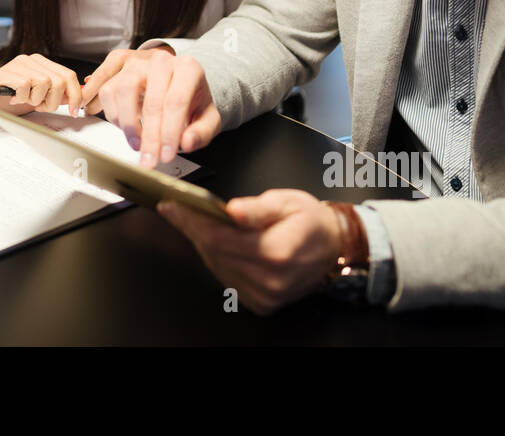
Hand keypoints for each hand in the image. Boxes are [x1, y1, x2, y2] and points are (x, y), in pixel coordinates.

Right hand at [0, 54, 95, 119]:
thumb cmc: (4, 98)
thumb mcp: (35, 98)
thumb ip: (55, 95)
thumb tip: (76, 99)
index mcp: (41, 64)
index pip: (69, 75)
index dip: (75, 95)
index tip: (75, 111)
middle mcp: (32, 60)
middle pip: (60, 80)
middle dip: (54, 101)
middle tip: (41, 107)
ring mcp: (19, 64)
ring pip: (46, 83)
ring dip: (38, 100)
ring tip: (25, 101)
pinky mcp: (7, 72)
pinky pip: (26, 85)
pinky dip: (22, 98)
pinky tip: (13, 98)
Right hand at [95, 48, 222, 166]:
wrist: (176, 82)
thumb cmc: (191, 100)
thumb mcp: (208, 117)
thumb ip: (202, 132)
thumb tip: (187, 142)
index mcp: (188, 69)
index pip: (176, 102)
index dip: (170, 132)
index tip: (166, 155)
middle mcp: (161, 61)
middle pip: (150, 100)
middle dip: (149, 136)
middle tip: (149, 158)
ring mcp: (137, 62)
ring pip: (123, 90)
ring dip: (127, 123)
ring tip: (136, 143)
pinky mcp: (118, 68)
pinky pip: (106, 90)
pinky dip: (110, 112)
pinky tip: (122, 126)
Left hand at [157, 190, 342, 314]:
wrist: (332, 248)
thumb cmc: (310, 222)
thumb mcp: (288, 202)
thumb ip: (258, 208)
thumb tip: (232, 211)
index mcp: (278, 252)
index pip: (221, 238)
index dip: (192, 221)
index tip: (172, 205)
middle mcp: (270, 280)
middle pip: (214, 253)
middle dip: (192, 228)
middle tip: (175, 209)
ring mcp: (265, 295)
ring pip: (217, 266)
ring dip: (202, 243)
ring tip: (192, 220)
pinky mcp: (262, 302)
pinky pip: (228, 278)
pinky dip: (217, 258)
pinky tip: (213, 241)